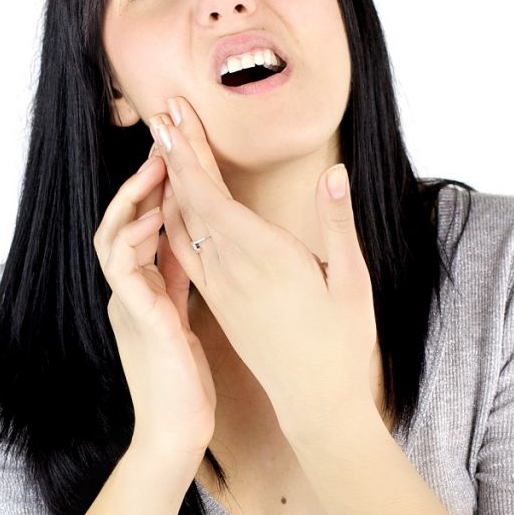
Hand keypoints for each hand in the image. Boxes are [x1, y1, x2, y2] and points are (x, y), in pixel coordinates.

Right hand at [92, 140, 215, 464]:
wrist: (177, 435)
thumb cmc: (184, 384)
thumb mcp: (181, 321)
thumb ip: (175, 286)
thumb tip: (183, 248)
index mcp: (140, 294)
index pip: (137, 231)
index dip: (151, 195)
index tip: (172, 161)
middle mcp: (127, 295)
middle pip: (118, 225)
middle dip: (137, 186)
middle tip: (159, 149)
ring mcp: (127, 307)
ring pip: (112, 239)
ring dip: (131, 202)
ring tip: (154, 169)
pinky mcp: (138, 321)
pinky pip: (125, 270)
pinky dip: (134, 240)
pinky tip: (153, 218)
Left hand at [151, 96, 377, 433]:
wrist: (315, 401)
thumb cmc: (342, 341)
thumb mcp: (352, 281)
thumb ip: (337, 223)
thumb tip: (336, 172)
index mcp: (264, 257)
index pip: (212, 194)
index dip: (190, 152)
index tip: (173, 115)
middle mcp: (232, 270)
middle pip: (191, 202)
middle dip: (175, 154)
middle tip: (161, 113)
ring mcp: (221, 288)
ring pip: (181, 228)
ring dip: (170, 185)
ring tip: (162, 149)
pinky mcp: (218, 303)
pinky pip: (185, 254)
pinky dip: (174, 222)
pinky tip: (171, 208)